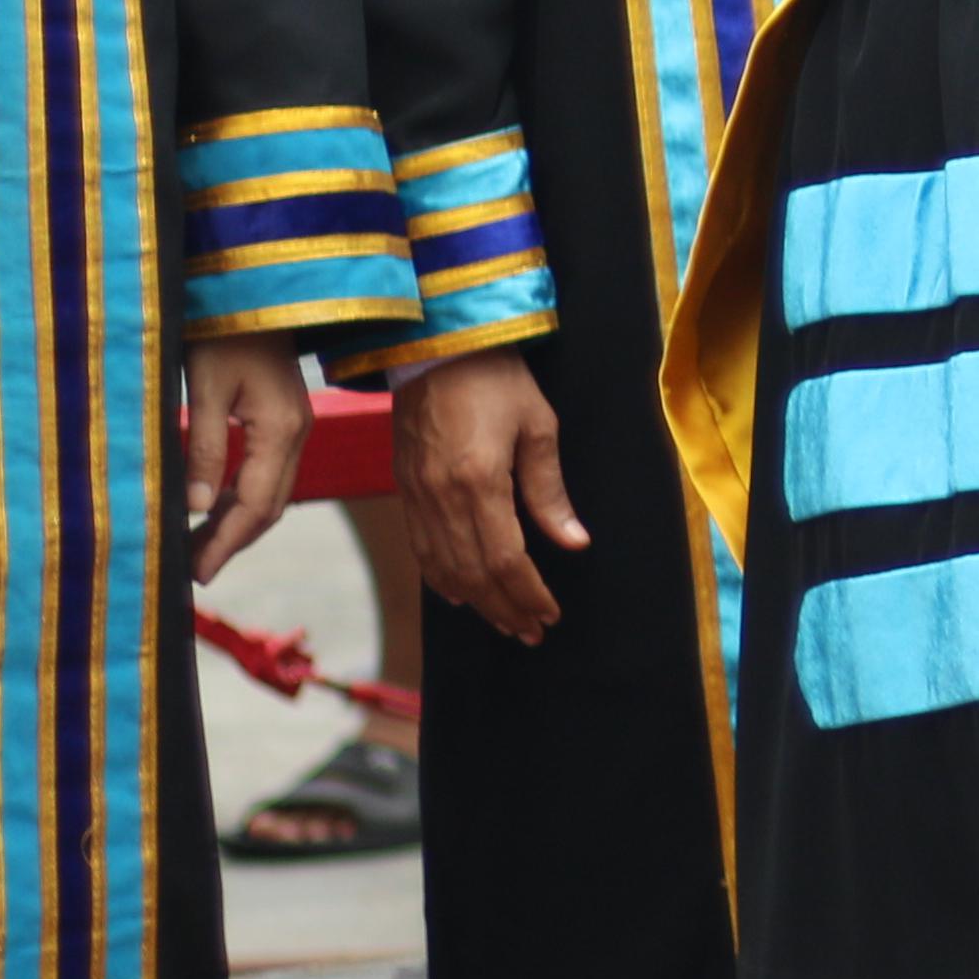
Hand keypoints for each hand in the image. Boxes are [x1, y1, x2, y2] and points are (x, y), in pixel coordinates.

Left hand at [178, 340, 312, 584]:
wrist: (254, 290)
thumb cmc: (222, 332)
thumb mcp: (204, 389)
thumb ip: (204, 449)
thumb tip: (197, 507)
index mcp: (281, 429)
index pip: (258, 504)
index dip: (228, 542)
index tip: (198, 573)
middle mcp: (297, 432)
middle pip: (271, 505)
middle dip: (234, 541)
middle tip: (194, 572)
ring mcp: (295, 425)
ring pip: (272, 491)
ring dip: (237, 522)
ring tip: (198, 547)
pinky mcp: (285, 417)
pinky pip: (269, 472)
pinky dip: (243, 497)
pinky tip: (215, 507)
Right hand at [397, 347, 585, 642]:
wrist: (435, 346)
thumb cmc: (495, 378)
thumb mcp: (538, 426)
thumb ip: (550, 490)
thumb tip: (573, 543)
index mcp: (478, 482)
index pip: (506, 559)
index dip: (529, 593)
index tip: (550, 615)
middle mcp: (441, 497)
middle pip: (474, 573)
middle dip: (506, 608)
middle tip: (532, 632)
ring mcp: (417, 495)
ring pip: (444, 568)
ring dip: (477, 601)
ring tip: (505, 622)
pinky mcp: (405, 488)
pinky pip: (421, 548)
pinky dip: (441, 578)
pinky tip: (459, 594)